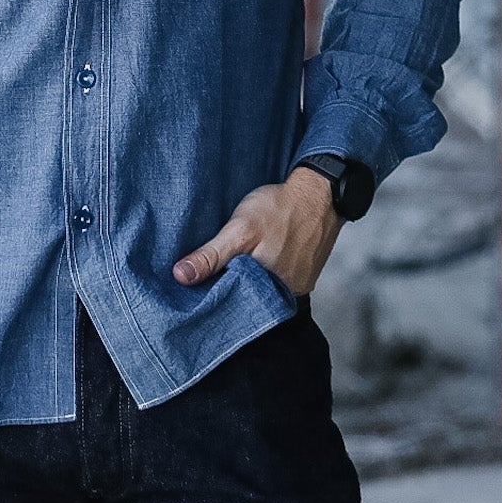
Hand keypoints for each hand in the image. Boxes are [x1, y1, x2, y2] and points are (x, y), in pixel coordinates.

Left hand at [172, 169, 343, 296]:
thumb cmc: (279, 210)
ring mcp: (293, 290)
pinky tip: (251, 263)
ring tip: (226, 268)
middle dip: (224, 291)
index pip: (226, 306)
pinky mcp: (301, 280)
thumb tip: (180, 277)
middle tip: (205, 276)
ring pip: (258, 294)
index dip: (206, 298)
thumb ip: (211, 256)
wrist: (320, 196)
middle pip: (243, 302)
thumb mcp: (239, 230)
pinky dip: (261, 277)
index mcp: (262, 291)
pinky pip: (274, 286)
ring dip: (243, 284)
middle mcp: (280, 297)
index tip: (187, 291)